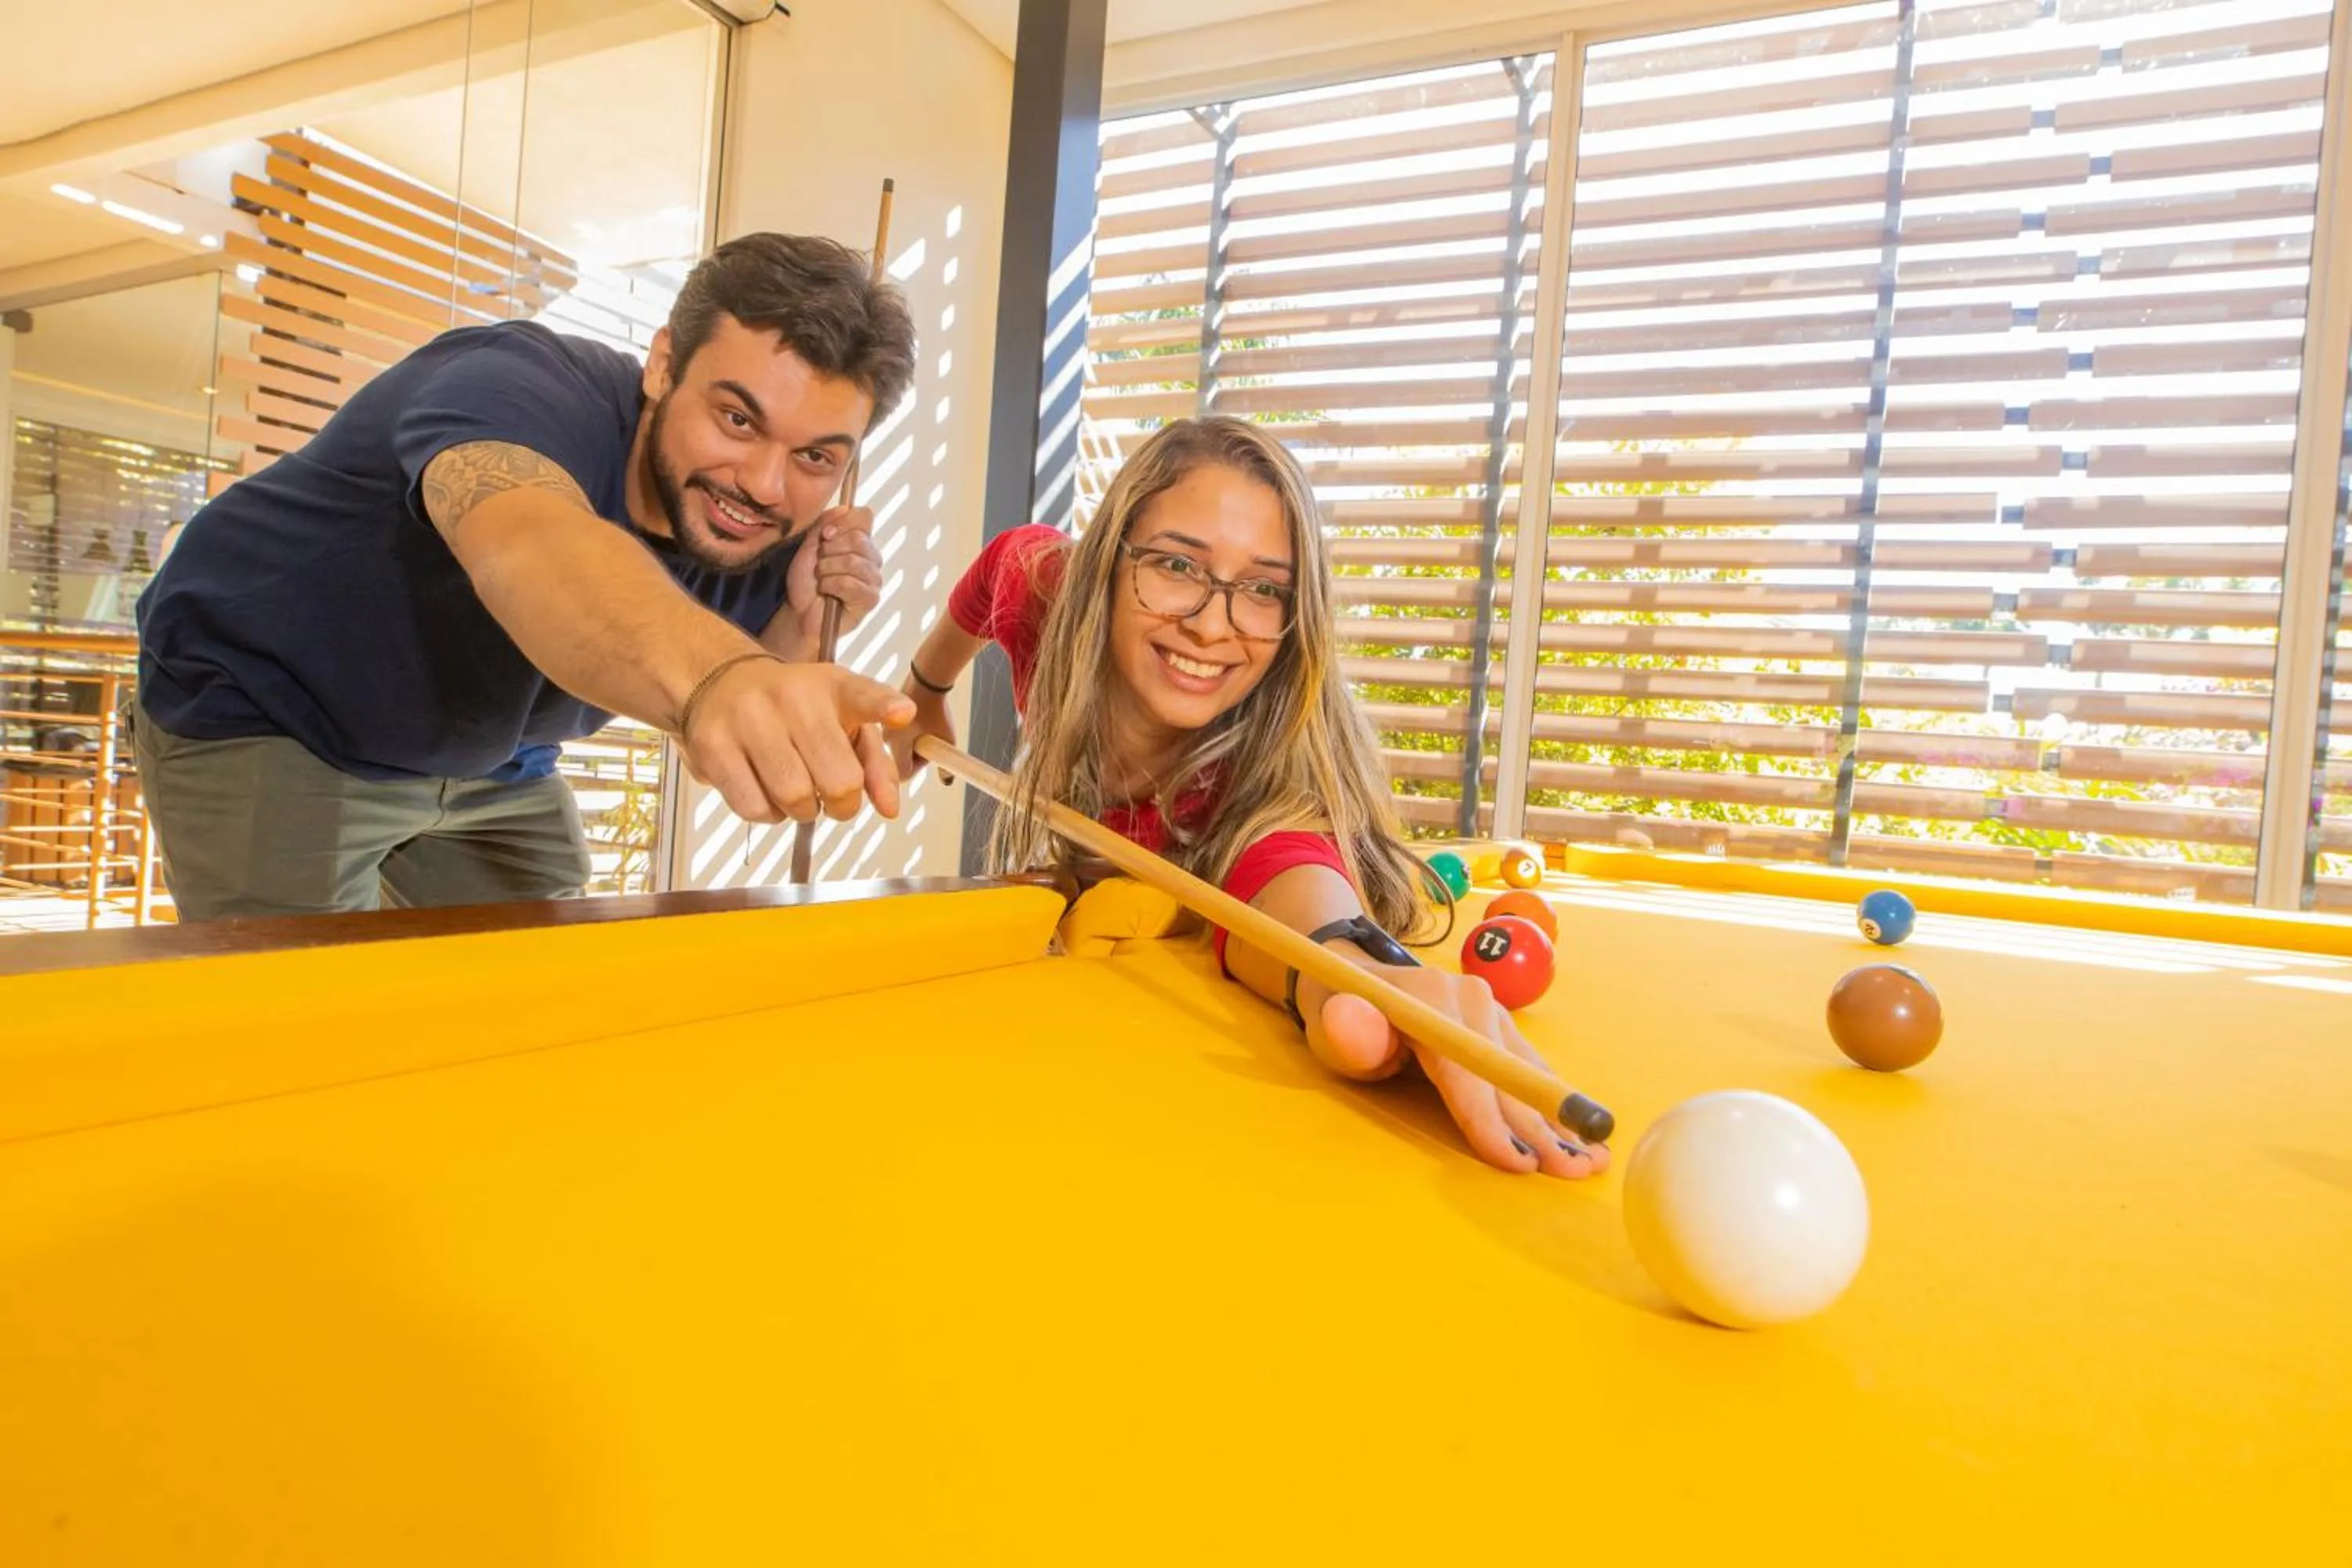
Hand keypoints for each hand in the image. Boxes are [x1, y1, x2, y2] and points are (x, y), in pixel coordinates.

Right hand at [681, 658, 914, 824]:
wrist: (721, 684)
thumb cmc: (796, 711)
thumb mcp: (843, 722)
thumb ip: (875, 764)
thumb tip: (889, 810)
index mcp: (832, 686)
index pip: (862, 694)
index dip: (883, 707)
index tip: (902, 714)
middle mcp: (791, 696)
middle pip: (838, 780)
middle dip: (843, 804)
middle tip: (833, 797)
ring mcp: (748, 718)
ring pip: (794, 798)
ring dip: (803, 811)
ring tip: (797, 790)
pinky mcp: (713, 746)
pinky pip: (755, 808)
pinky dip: (769, 814)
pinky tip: (767, 791)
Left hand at [782, 505, 883, 657]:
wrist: (799, 611)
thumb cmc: (806, 581)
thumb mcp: (809, 545)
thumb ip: (825, 524)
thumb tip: (845, 507)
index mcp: (860, 541)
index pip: (864, 517)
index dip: (842, 524)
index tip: (825, 536)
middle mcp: (871, 557)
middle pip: (858, 539)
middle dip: (830, 551)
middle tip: (819, 565)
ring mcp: (874, 579)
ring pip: (853, 562)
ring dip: (827, 571)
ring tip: (821, 581)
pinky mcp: (871, 599)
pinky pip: (850, 583)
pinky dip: (831, 586)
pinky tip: (828, 593)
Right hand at [889, 684, 957, 780]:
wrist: (927, 679)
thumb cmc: (937, 709)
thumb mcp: (947, 739)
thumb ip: (945, 763)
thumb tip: (947, 780)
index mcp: (896, 746)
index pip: (903, 773)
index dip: (919, 767)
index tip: (930, 753)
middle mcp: (886, 738)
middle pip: (899, 760)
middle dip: (915, 755)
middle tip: (930, 741)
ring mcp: (884, 727)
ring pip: (897, 748)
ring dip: (911, 744)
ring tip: (927, 728)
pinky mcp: (886, 718)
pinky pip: (896, 735)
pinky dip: (908, 733)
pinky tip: (920, 720)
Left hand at [1304, 961, 1608, 1180]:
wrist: (1351, 980)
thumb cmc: (1338, 1014)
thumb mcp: (1329, 1025)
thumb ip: (1345, 1031)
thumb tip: (1356, 1025)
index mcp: (1430, 998)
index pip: (1465, 1069)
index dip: (1490, 1119)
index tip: (1517, 1162)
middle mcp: (1469, 997)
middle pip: (1507, 1075)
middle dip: (1540, 1128)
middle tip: (1573, 1172)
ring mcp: (1489, 1009)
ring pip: (1527, 1072)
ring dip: (1558, 1119)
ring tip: (1593, 1158)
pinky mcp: (1499, 1023)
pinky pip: (1529, 1065)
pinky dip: (1552, 1100)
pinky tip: (1579, 1131)